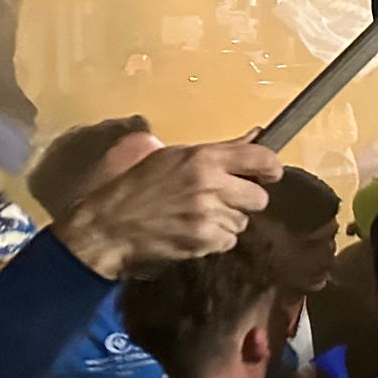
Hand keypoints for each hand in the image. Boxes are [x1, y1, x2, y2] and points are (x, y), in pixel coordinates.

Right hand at [55, 137, 280, 278]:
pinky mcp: (203, 240)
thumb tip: (256, 135)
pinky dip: (215, 240)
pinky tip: (192, 233)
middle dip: (245, 201)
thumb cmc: (135, 187)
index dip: (271, 168)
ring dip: (227, 221)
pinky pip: (228, 241)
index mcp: (203, 158)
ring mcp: (208, 214)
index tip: (268, 174)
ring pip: (243, 221)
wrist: (105, 226)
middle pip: (260, 197)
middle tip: (222, 200)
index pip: (262, 158)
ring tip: (198, 217)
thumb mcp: (172, 157)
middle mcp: (210, 184)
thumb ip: (218, 150)